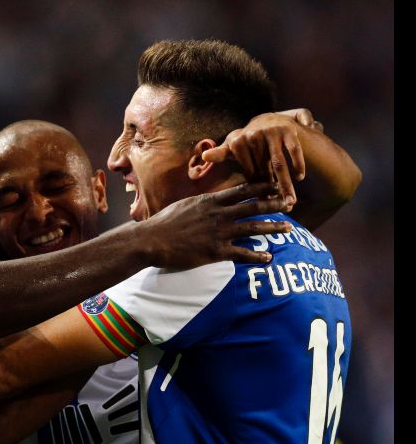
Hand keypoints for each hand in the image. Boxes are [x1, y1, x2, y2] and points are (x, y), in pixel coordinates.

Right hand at [141, 182, 290, 267]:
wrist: (152, 240)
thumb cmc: (164, 222)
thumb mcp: (184, 205)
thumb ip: (202, 203)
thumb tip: (211, 200)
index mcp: (210, 201)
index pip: (242, 190)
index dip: (262, 187)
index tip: (276, 185)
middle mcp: (218, 214)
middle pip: (253, 206)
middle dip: (274, 204)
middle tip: (290, 203)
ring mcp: (219, 233)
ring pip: (253, 228)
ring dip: (273, 227)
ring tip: (288, 228)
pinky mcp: (216, 251)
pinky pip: (242, 253)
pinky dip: (257, 256)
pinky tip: (268, 258)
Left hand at [202, 109, 322, 211]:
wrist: (266, 121)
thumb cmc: (246, 142)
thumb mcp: (231, 147)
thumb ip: (219, 154)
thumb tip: (203, 156)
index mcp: (237, 142)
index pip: (247, 171)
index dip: (256, 186)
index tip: (263, 200)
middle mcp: (252, 135)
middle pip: (263, 169)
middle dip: (272, 189)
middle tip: (280, 207)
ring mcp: (270, 132)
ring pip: (278, 164)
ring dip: (286, 184)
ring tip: (290, 201)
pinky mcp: (287, 130)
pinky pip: (293, 151)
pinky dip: (298, 164)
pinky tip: (299, 177)